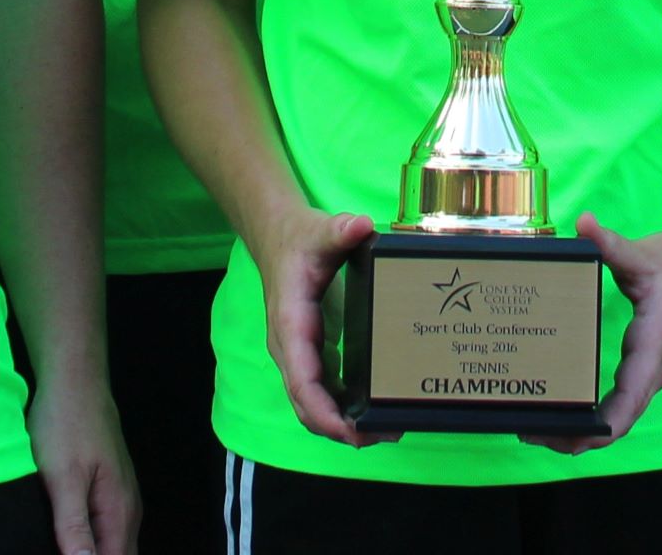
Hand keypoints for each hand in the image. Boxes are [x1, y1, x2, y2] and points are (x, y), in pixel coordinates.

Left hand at [27, 368, 137, 554]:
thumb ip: (74, 526)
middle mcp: (128, 508)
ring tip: (64, 544)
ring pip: (114, 544)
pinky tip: (69, 538)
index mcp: (119, 511)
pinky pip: (106, 528)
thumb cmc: (65, 426)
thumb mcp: (63, 478)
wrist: (74, 381)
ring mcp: (121, 496)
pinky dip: (92, 540)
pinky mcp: (109, 487)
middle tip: (61, 548)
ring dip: (94, 551)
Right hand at [249, 206, 385, 446]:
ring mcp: (298, 355)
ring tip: (383, 432)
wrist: (278, 239)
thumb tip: (360, 225)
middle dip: (339, 428)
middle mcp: (290, 348)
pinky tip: (371, 415)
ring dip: (342, 425)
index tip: (349, 430)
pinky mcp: (309, 355)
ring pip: (312, 405)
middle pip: (307, 404)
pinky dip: (342, 410)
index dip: (323, 410)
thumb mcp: (319, 231)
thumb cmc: (299, 240)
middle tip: (381, 436)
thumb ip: (339, 230)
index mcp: (291, 324)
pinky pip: (321, 393)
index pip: (302, 378)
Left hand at [525, 213, 661, 453]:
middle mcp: (655, 367)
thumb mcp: (643, 254)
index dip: (604, 425)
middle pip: (621, 418)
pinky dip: (598, 417)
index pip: (631, 396)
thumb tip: (584, 223)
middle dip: (581, 435)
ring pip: (622, 415)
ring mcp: (652, 371)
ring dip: (587, 430)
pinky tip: (569, 414)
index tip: (573, 439)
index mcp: (655, 344)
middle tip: (533, 434)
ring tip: (541, 432)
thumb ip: (611, 244)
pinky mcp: (646, 368)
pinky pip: (623, 403)